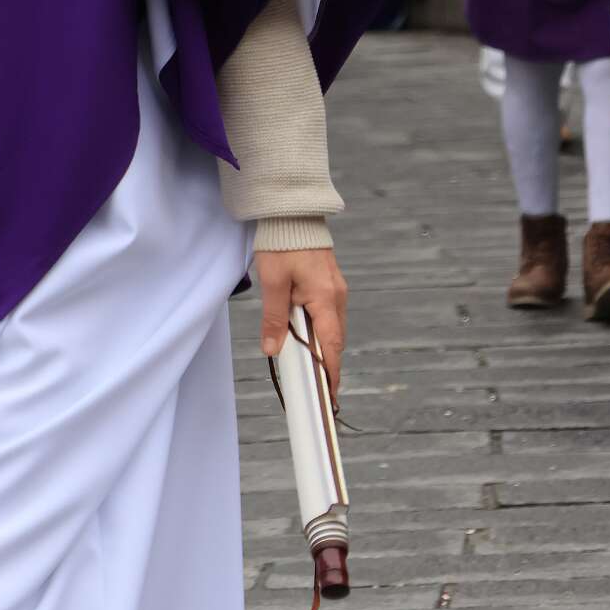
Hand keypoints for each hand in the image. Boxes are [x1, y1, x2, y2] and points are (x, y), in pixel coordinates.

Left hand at [256, 246, 346, 395]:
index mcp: (326, 298)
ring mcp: (336, 289)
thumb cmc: (282, 243)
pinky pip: (327, 314)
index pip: (331, 345)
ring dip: (321, 346)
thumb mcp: (273, 282)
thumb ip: (274, 317)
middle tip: (315, 389)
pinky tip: (305, 335)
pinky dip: (319, 329)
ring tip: (308, 367)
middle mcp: (337, 296)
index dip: (330, 372)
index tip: (329, 397)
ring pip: (331, 327)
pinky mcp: (329, 283)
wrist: (292, 213)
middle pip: (334, 339)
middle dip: (325, 363)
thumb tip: (272, 349)